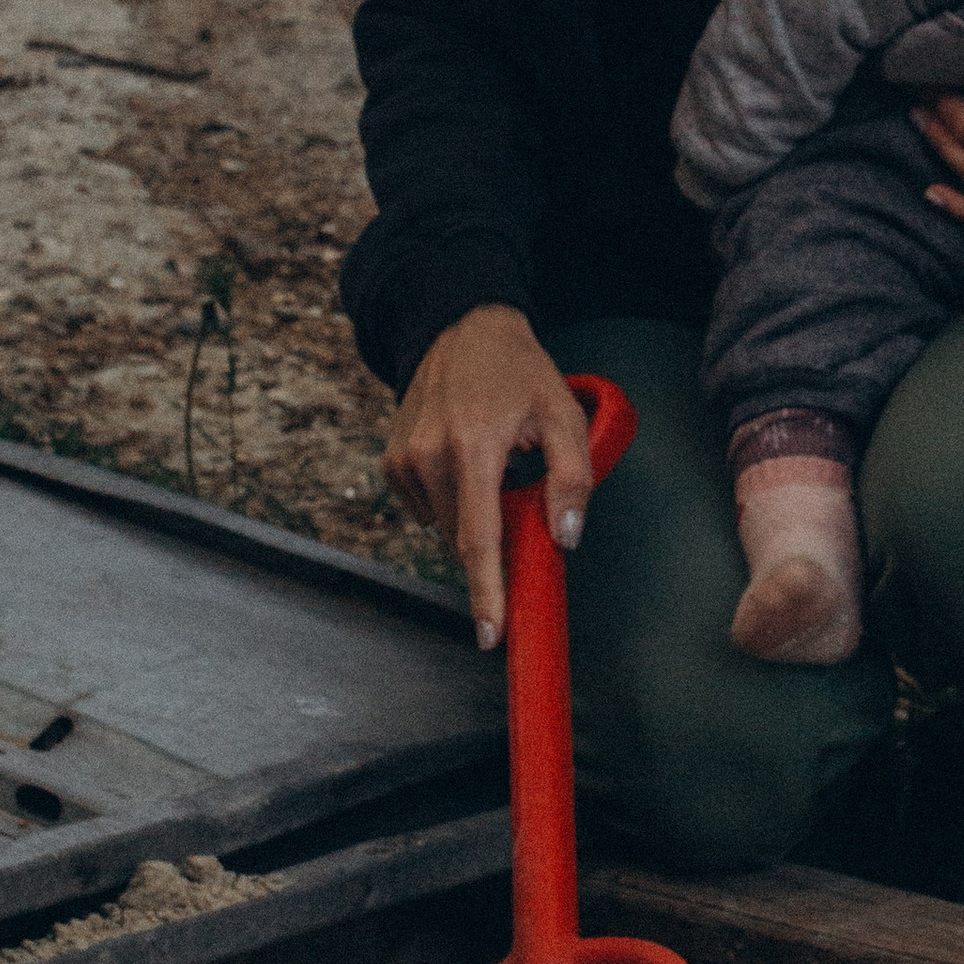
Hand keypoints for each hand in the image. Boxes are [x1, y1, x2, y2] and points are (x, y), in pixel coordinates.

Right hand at [383, 305, 597, 647]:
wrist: (461, 328)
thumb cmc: (518, 371)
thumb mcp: (564, 415)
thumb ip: (572, 479)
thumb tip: (565, 538)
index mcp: (473, 447)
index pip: (479, 539)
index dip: (487, 592)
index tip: (491, 635)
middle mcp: (429, 456)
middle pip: (463, 539)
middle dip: (493, 544)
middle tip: (518, 499)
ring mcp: (403, 460)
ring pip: (443, 528)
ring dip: (472, 518)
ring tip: (492, 467)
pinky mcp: (391, 462)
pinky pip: (425, 510)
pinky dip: (449, 502)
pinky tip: (464, 466)